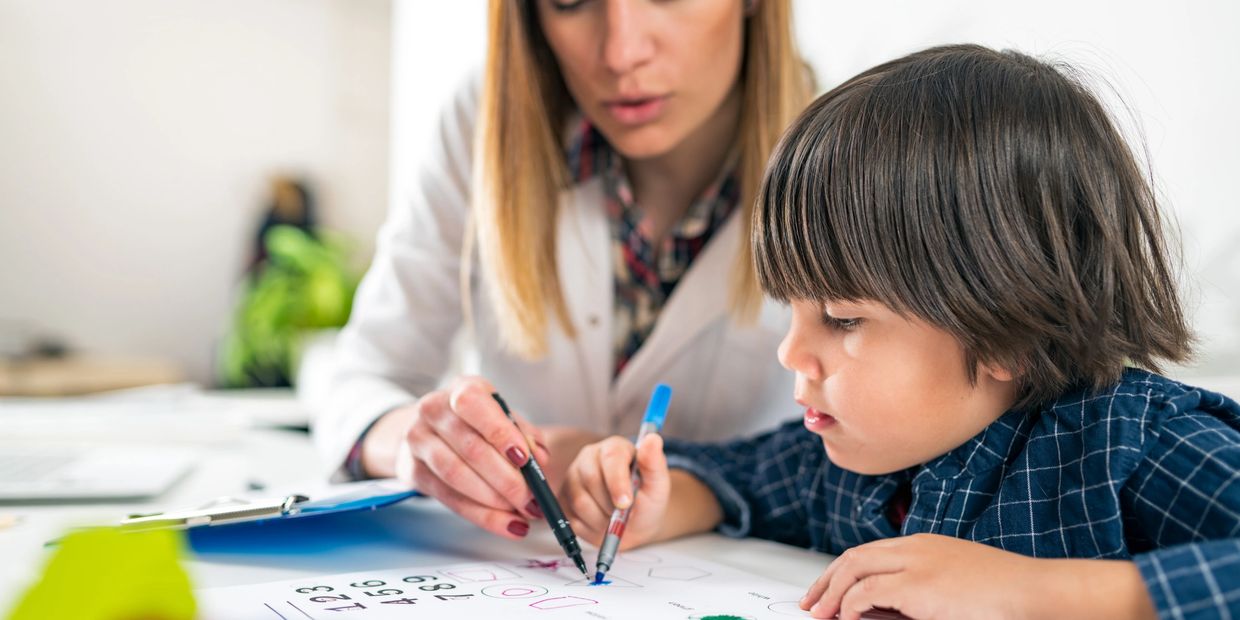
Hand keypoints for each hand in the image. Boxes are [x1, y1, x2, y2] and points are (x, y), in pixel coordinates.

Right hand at [360, 376, 550, 539]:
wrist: (428, 427)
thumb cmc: (476, 421)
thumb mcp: (501, 416)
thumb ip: (524, 434)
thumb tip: (540, 460)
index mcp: (461, 389)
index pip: (474, 405)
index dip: (500, 433)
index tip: (525, 459)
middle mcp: (434, 410)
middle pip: (470, 448)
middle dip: (507, 480)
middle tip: (532, 500)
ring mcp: (418, 440)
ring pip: (456, 475)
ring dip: (493, 502)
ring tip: (521, 514)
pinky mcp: (411, 471)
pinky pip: (448, 498)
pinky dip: (480, 515)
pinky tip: (505, 524)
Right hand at [562, 434, 669, 549]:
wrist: (635, 525)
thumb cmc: (647, 501)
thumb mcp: (658, 484)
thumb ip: (655, 463)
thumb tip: (653, 439)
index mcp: (614, 448)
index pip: (611, 457)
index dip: (617, 482)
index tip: (626, 503)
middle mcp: (589, 458)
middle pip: (591, 479)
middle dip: (610, 504)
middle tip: (624, 515)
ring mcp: (573, 477)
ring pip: (580, 501)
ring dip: (601, 519)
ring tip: (614, 518)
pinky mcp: (563, 498)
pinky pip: (571, 517)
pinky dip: (589, 527)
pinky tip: (601, 522)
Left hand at [800, 534, 1040, 619]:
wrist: (1037, 593)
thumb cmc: (1006, 595)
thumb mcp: (953, 589)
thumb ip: (918, 596)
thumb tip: (882, 610)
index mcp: (923, 546)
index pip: (869, 553)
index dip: (842, 572)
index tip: (827, 592)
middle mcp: (915, 549)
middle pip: (854, 556)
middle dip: (826, 580)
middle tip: (812, 604)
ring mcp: (916, 564)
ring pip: (854, 569)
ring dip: (832, 594)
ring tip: (821, 615)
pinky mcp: (918, 586)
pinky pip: (867, 592)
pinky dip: (850, 606)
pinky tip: (846, 619)